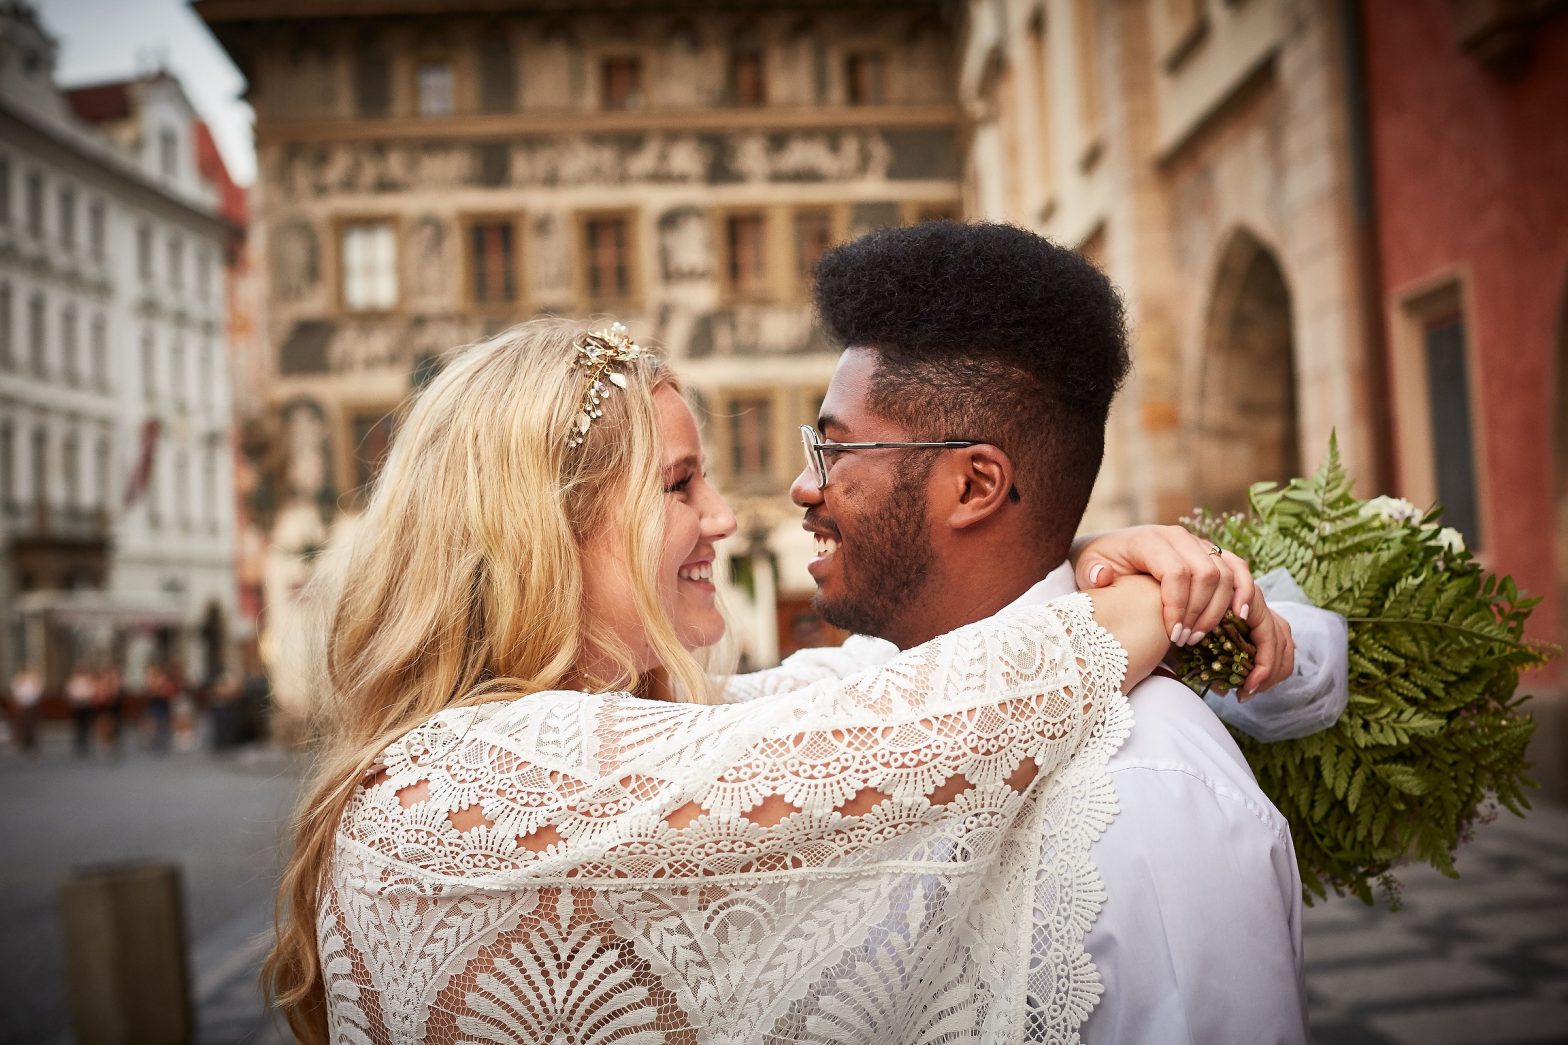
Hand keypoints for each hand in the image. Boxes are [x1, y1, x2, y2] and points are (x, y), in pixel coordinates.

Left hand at [1070, 525, 1295, 695]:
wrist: (1111, 549)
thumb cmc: (1100, 562)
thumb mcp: (1087, 566)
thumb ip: (1092, 573)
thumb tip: (1103, 577)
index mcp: (1150, 539)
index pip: (1177, 572)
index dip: (1178, 607)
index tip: (1172, 635)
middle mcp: (1179, 537)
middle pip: (1206, 573)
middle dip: (1199, 612)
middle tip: (1185, 641)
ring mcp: (1199, 544)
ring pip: (1227, 573)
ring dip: (1218, 610)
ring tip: (1200, 636)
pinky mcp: (1212, 554)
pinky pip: (1239, 568)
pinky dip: (1244, 592)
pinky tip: (1238, 617)